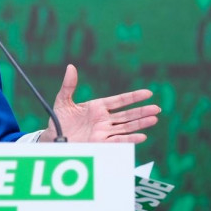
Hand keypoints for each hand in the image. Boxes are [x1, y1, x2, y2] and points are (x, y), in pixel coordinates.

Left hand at [39, 64, 159, 142]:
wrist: (53, 139)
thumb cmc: (59, 120)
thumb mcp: (62, 101)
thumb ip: (69, 85)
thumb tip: (71, 66)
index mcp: (98, 107)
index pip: (120, 101)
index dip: (134, 97)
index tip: (148, 93)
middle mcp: (104, 119)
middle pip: (127, 115)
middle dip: (142, 111)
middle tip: (157, 108)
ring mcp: (104, 132)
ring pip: (126, 127)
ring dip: (140, 124)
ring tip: (154, 119)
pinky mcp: (100, 144)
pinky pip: (118, 141)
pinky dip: (130, 139)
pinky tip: (142, 136)